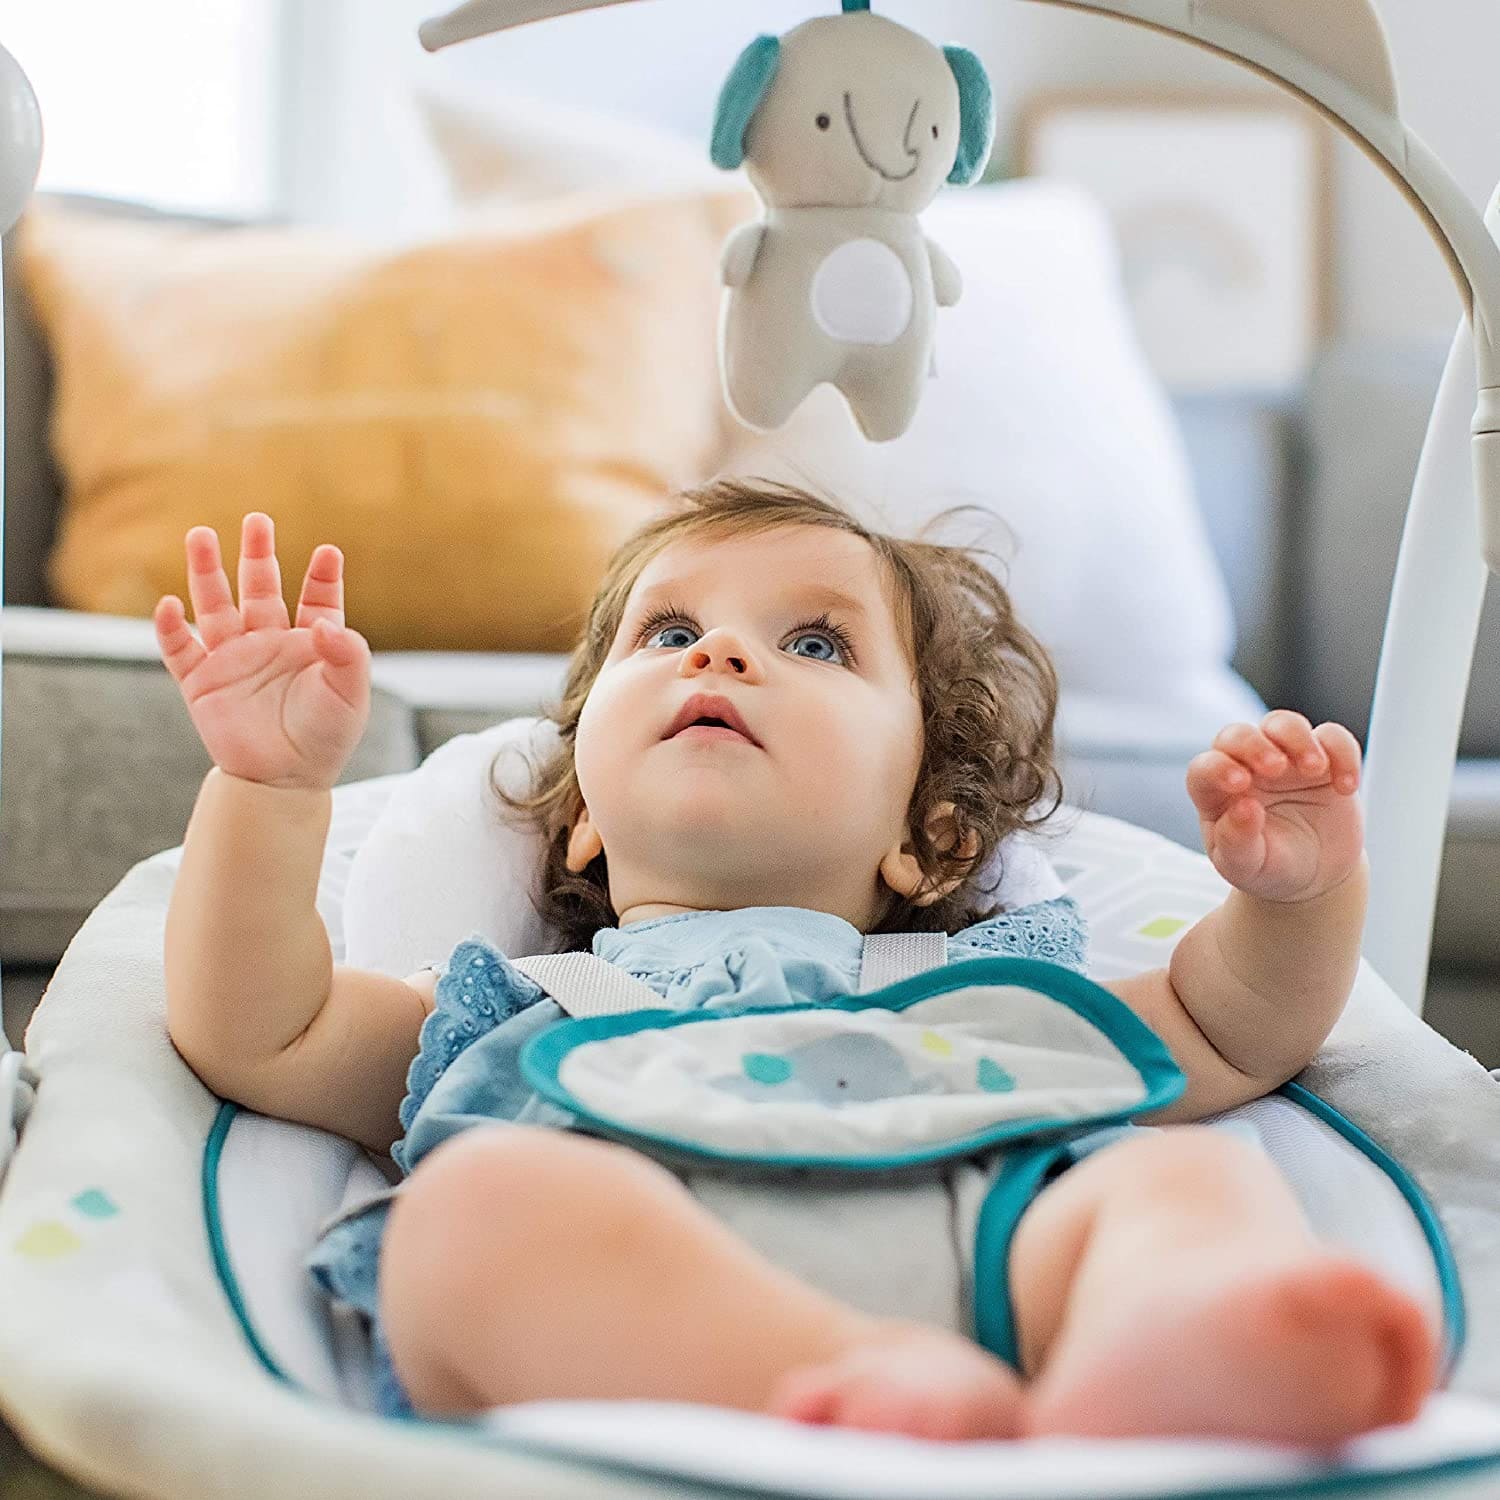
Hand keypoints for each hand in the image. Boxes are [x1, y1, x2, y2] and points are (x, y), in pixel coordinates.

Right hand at [153, 513, 369, 790]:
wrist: (284, 781)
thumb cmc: (325, 736)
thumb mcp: (350, 694)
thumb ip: (348, 654)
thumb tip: (325, 623)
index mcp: (310, 644)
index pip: (316, 599)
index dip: (322, 576)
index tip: (329, 553)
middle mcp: (270, 643)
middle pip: (260, 588)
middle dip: (258, 554)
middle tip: (257, 520)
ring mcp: (234, 659)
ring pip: (216, 605)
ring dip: (207, 572)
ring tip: (201, 535)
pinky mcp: (202, 682)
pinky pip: (180, 648)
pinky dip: (171, 627)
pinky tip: (170, 604)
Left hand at [1186, 711, 1363, 903]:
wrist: (1314, 875)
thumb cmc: (1269, 867)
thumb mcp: (1246, 866)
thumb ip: (1237, 841)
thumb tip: (1243, 808)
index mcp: (1215, 793)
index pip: (1205, 768)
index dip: (1217, 768)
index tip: (1240, 784)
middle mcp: (1245, 768)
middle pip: (1238, 735)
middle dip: (1255, 745)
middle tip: (1277, 768)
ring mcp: (1284, 759)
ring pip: (1283, 724)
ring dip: (1298, 739)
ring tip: (1315, 769)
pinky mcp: (1324, 759)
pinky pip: (1332, 738)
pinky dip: (1343, 753)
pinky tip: (1346, 787)